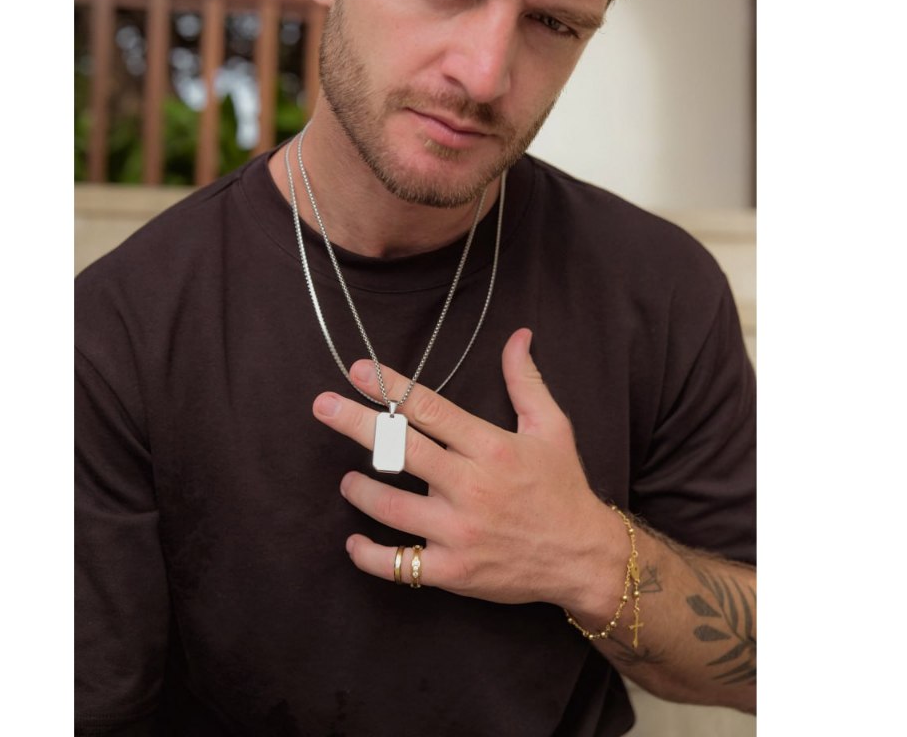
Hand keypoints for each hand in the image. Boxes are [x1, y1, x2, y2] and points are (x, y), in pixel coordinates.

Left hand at [312, 328, 624, 613]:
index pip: (430, 409)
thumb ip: (525, 380)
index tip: (358, 370)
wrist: (583, 557)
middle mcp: (471, 487)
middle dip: (355, 423)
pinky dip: (369, 554)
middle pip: (401, 448)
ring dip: (360, 488)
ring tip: (346, 479)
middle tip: (322, 405)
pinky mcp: (452, 571)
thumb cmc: (563, 486)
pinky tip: (354, 541)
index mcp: (492, 447)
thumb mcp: (552, 427)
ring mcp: (458, 531)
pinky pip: (398, 564)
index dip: (391, 386)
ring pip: (390, 505)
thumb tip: (518, 334)